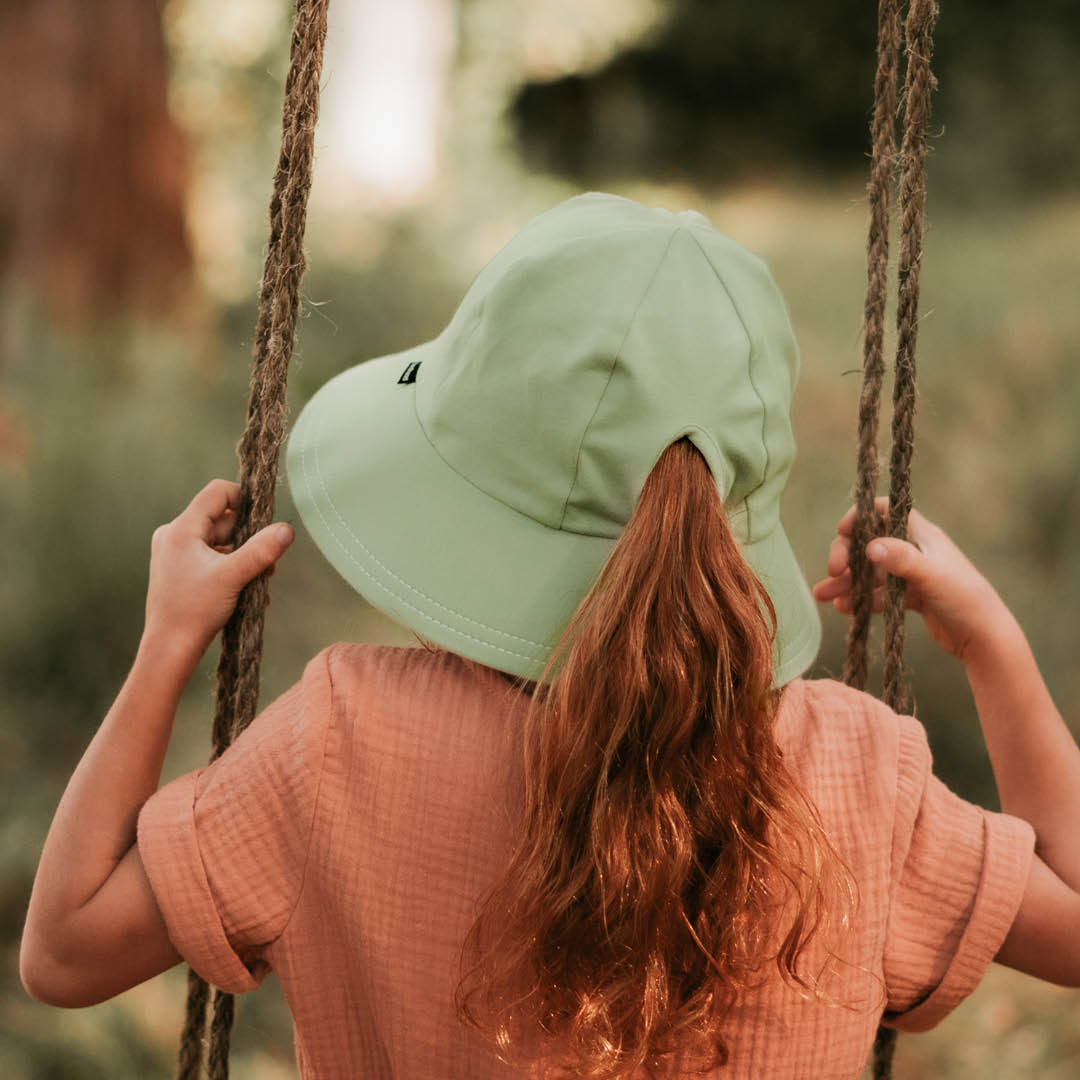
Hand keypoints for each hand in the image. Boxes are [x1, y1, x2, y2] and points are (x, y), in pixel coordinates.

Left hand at [143, 479, 293, 656]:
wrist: (169, 648)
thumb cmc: (194, 610)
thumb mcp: (233, 577)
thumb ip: (261, 550)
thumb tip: (287, 529)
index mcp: (182, 529)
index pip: (218, 492)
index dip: (244, 499)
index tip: (263, 521)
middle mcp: (175, 535)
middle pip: (222, 519)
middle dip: (248, 537)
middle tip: (266, 562)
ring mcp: (176, 553)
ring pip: (220, 541)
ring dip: (243, 556)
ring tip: (258, 580)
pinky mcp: (180, 569)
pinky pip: (212, 557)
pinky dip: (231, 567)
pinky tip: (245, 589)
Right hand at [811, 497, 1007, 662]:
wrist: (985, 637)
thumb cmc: (964, 598)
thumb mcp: (931, 576)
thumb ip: (901, 559)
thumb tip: (869, 546)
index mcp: (921, 534)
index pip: (885, 511)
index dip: (861, 516)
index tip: (842, 531)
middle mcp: (914, 550)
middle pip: (869, 543)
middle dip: (846, 556)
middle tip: (833, 573)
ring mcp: (911, 575)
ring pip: (870, 572)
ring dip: (846, 582)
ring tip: (823, 596)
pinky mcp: (910, 597)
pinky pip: (878, 594)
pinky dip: (861, 600)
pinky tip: (844, 609)